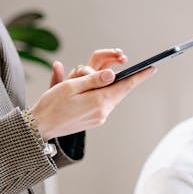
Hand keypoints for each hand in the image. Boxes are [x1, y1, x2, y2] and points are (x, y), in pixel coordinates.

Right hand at [31, 49, 152, 139]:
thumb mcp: (71, 86)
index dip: (139, 76)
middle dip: (123, 79)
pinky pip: (102, 102)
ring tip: (94, 78)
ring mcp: (99, 118)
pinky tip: (90, 88)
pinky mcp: (93, 120)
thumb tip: (112, 75)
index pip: (125, 86)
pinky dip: (100, 93)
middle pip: (119, 91)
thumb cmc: (51, 104)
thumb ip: (93, 79)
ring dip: (106, 86)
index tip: (152, 68)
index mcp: (99, 102)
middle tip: (130, 66)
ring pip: (110, 96)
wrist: (40, 127)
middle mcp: (102, 112)